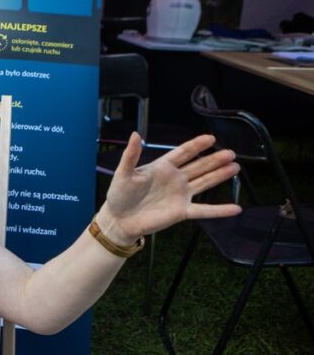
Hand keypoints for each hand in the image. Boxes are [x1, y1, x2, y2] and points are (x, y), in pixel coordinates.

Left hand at [100, 133, 240, 243]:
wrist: (119, 219)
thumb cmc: (119, 195)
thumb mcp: (123, 173)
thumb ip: (131, 155)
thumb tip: (136, 134)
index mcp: (162, 167)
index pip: (183, 153)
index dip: (197, 145)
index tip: (211, 138)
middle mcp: (175, 179)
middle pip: (199, 166)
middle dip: (215, 159)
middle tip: (231, 152)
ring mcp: (180, 195)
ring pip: (204, 183)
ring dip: (220, 176)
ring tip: (236, 167)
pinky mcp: (182, 211)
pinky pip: (204, 210)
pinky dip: (220, 210)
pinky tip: (236, 209)